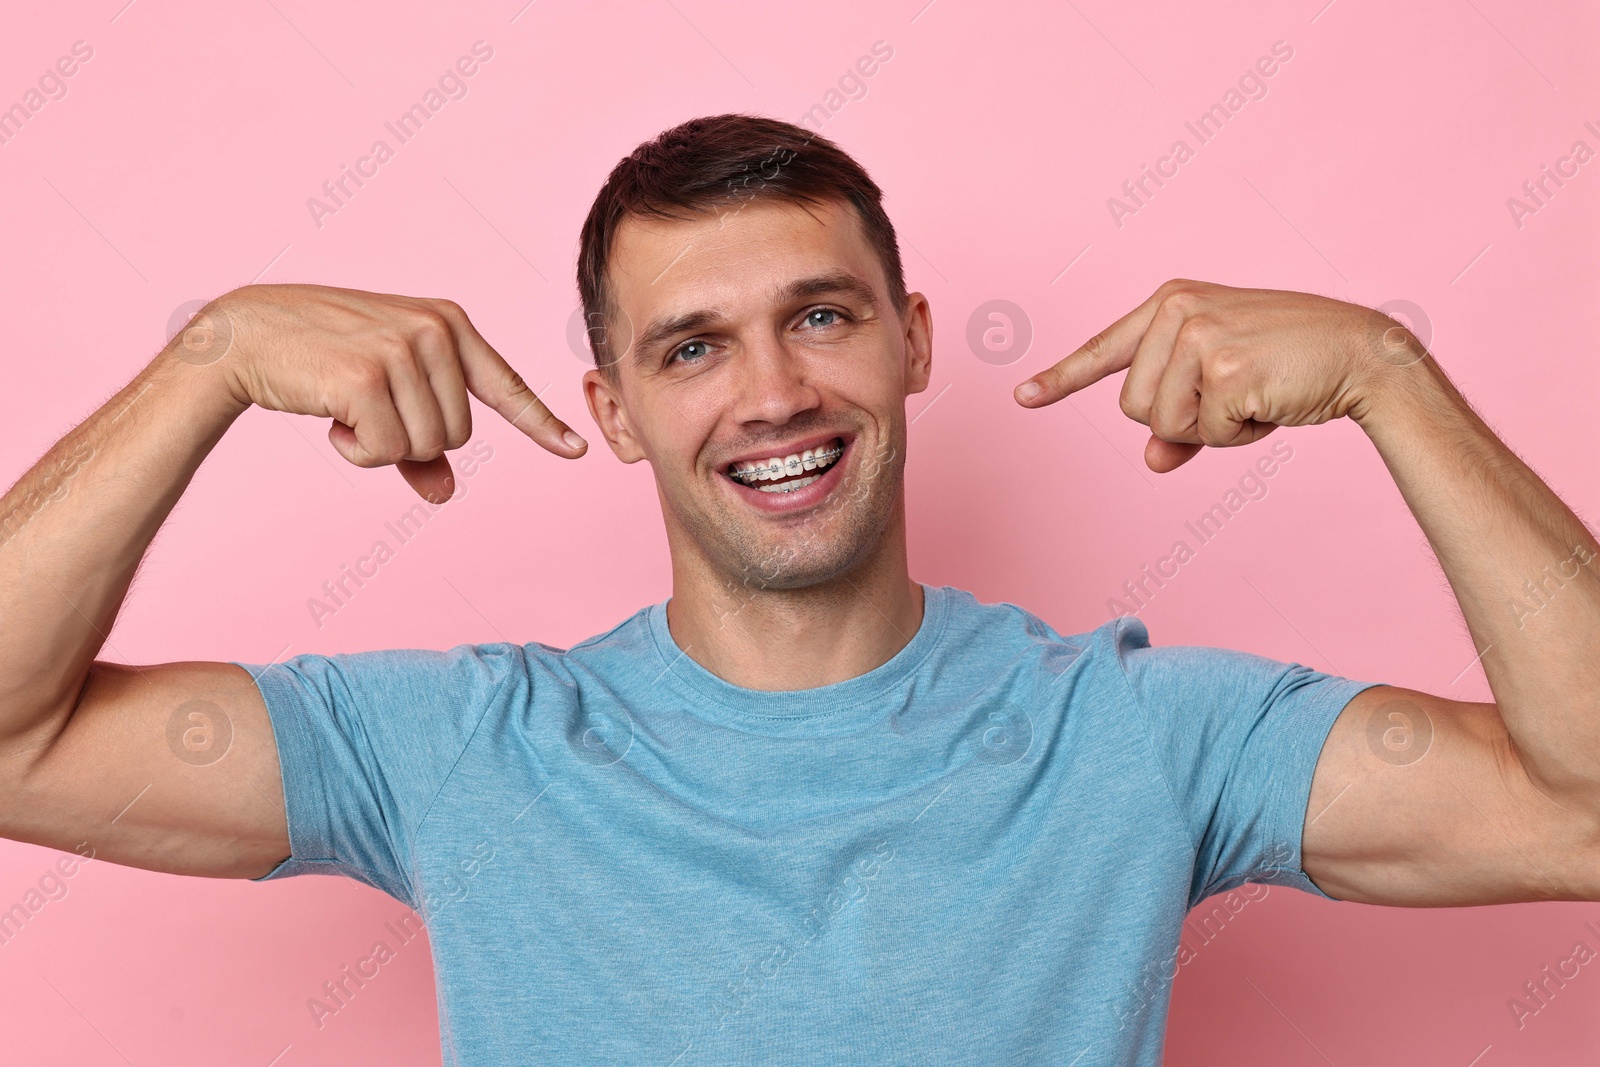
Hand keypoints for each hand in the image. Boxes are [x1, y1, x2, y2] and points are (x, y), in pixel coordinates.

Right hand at [186, 283, 585, 500]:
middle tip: (364, 408)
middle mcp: (435, 330)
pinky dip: (357, 450)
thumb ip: (421, 442)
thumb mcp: (382, 391)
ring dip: (380, 446)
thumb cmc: (319, 361)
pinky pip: (387, 451)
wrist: (246, 335)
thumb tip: (446, 492)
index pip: (506, 385)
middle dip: (409, 440)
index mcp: (449, 324)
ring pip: (426, 446)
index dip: (541, 424)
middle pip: (458, 435)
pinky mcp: (369, 375)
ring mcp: (403, 349)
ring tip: (345, 407)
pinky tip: (329, 415)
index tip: (576, 450)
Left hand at [1012, 279, 1420, 471]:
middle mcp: (1177, 310)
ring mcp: (1198, 336)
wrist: (1363, 354)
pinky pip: (1204, 435)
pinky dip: (1239, 435)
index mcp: (1171, 301)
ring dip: (1209, 430)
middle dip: (1182, 421)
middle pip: (1132, 409)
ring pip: (1160, 425)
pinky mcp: (1223, 369)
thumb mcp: (1225, 387)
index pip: (1104, 349)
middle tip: (1237, 393)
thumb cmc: (1290, 366)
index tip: (1023, 397)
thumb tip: (1150, 460)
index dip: (1062, 379)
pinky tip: (1271, 402)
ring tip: (1254, 394)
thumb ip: (1179, 420)